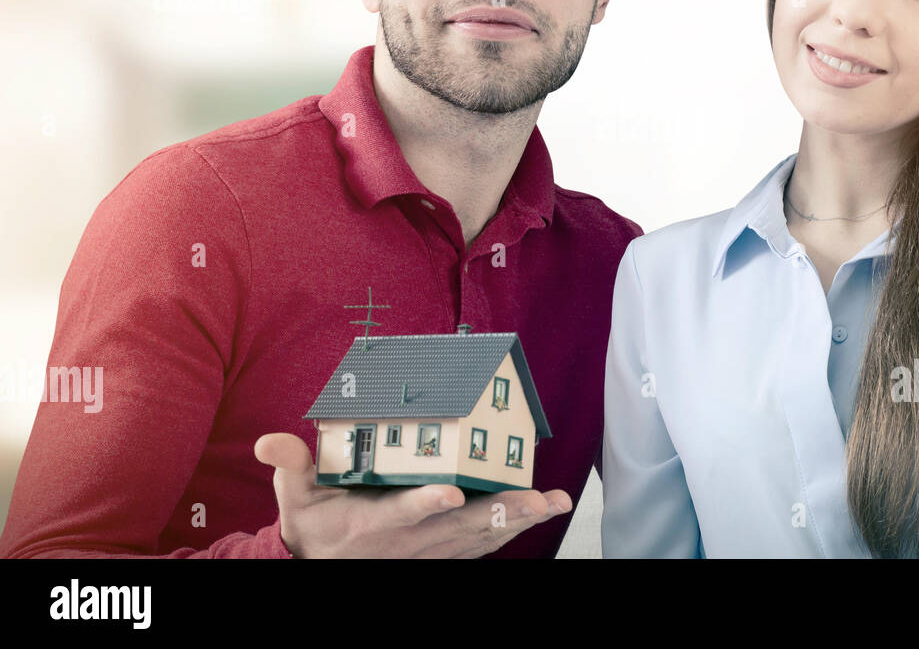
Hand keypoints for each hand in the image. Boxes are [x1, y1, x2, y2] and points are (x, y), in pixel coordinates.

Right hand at [254, 433, 571, 558]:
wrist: (320, 571)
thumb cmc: (314, 529)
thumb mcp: (295, 499)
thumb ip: (292, 467)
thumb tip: (270, 441)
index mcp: (376, 522)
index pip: (404, 512)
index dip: (427, 503)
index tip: (450, 492)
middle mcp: (411, 540)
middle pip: (462, 527)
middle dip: (502, 512)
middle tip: (538, 498)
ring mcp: (433, 551)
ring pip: (482, 537)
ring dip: (519, 519)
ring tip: (554, 502)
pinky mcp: (445, 555)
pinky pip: (483, 545)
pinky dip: (512, 530)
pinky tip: (540, 513)